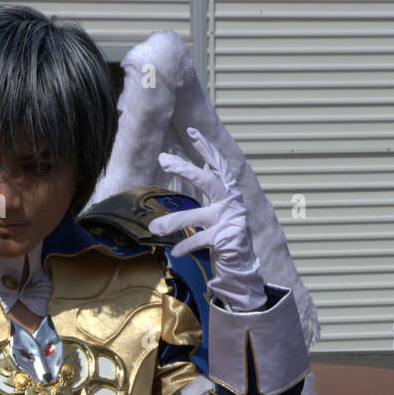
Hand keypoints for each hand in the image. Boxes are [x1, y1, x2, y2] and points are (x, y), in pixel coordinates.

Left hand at [149, 127, 266, 310]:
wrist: (241, 264)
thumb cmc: (222, 235)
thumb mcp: (213, 212)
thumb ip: (205, 195)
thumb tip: (193, 170)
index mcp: (228, 192)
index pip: (218, 164)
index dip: (206, 147)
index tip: (192, 130)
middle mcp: (231, 201)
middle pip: (207, 181)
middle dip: (185, 169)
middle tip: (163, 159)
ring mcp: (230, 219)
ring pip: (196, 216)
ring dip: (172, 222)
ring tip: (153, 228)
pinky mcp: (226, 238)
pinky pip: (199, 239)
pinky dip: (185, 246)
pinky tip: (174, 253)